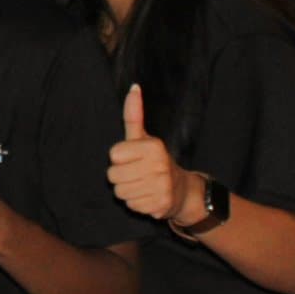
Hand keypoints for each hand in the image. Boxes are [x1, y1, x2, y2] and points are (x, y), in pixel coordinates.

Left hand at [107, 85, 192, 221]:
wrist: (181, 190)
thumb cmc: (155, 160)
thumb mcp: (144, 137)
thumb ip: (134, 115)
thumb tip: (133, 87)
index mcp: (153, 147)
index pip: (113, 155)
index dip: (119, 158)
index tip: (134, 158)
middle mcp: (159, 166)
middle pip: (112, 176)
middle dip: (121, 176)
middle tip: (137, 173)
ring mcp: (161, 187)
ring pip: (119, 192)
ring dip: (128, 190)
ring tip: (142, 185)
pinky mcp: (160, 206)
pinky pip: (131, 205)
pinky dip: (137, 203)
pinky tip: (148, 196)